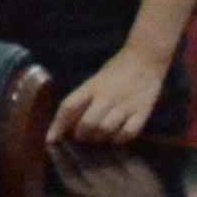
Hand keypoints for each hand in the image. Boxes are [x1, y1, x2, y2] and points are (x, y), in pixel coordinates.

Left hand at [49, 52, 166, 149]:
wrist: (145, 58)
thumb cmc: (116, 70)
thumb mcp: (95, 81)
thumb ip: (83, 99)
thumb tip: (68, 123)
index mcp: (91, 86)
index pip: (68, 106)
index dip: (58, 125)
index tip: (51, 139)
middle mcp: (107, 96)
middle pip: (87, 124)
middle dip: (81, 135)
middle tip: (82, 135)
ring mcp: (125, 105)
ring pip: (106, 131)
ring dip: (99, 138)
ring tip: (99, 136)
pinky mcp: (143, 112)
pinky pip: (128, 133)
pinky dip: (120, 139)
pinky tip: (117, 135)